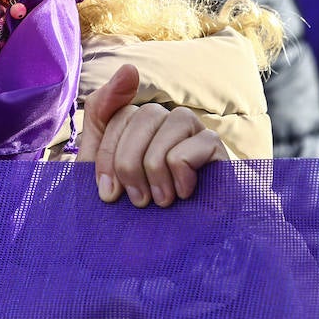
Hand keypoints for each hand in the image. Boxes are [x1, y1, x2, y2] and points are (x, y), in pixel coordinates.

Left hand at [76, 63, 227, 207]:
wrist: (162, 251)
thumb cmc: (133, 210)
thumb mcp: (100, 163)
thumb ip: (103, 111)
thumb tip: (130, 67)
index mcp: (137, 124)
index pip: (115, 113)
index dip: (106, 155)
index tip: (107, 193)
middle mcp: (166, 122)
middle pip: (142, 115)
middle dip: (128, 163)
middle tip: (135, 201)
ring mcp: (194, 133)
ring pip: (169, 122)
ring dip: (155, 168)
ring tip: (160, 200)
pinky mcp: (218, 150)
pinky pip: (192, 145)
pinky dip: (180, 173)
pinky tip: (184, 194)